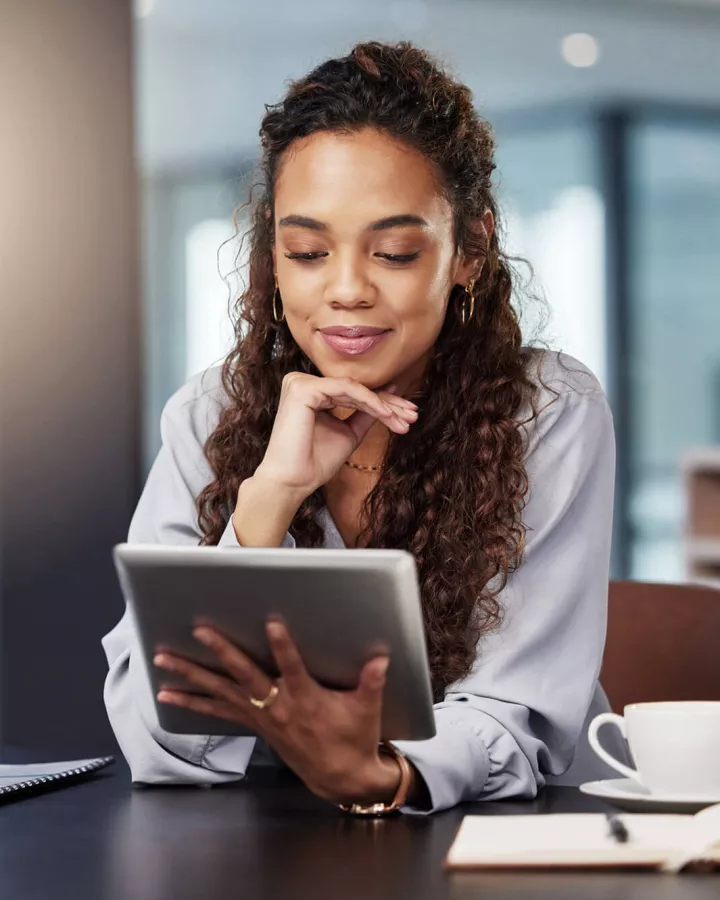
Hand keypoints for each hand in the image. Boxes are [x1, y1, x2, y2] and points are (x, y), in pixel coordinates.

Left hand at [153, 620, 403, 805]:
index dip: (283, 646)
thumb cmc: (355, 737)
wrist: (340, 778)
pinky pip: (216, 712)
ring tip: (163, 659)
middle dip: (221, 651)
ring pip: (220, 692)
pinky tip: (167, 694)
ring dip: (191, 675)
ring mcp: (261, 717)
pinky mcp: (253, 724)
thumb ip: (371, 682)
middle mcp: (277, 706)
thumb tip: (381, 658)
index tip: (272, 622)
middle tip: (199, 631)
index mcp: (306, 698)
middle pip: (244, 675)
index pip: (293, 667)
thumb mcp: (367, 710)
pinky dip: (191, 703)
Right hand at [254, 372, 418, 497]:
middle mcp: (302, 383)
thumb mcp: (349, 433)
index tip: (407, 415)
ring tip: (404, 419)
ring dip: (384, 404)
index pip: (353, 393)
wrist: (293, 482)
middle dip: (388, 404)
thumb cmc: (315, 462)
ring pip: (354, 388)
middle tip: (413, 415)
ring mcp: (299, 383)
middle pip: (355, 389)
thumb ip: (365, 414)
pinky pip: (346, 389)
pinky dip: (370, 401)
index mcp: (310, 392)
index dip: (383, 403)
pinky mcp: (303, 389)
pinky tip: (387, 415)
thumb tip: (390, 394)